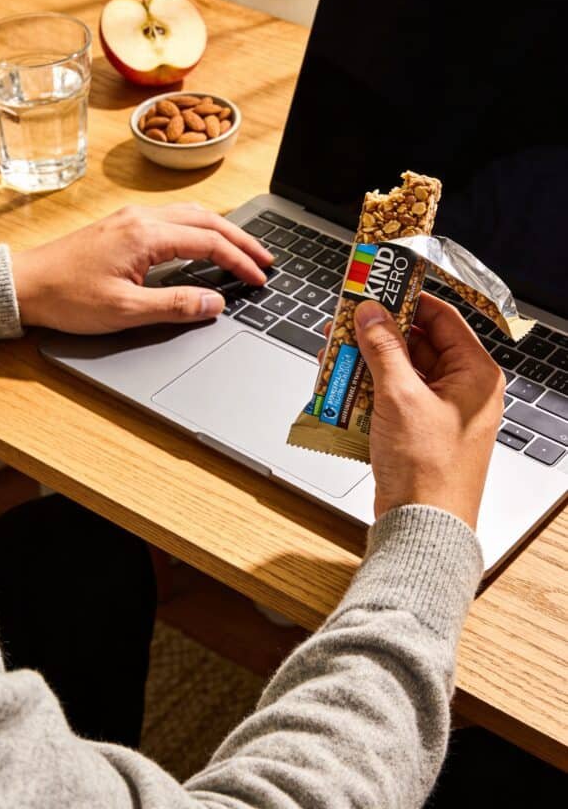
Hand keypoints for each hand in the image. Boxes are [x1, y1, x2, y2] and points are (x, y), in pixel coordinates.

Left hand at [11, 203, 271, 332]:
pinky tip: (202, 243)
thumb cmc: (67, 298)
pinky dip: (199, 229)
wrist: (24, 284)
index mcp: (146, 235)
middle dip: (240, 239)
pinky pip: (172, 218)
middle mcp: (141, 218)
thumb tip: (214, 302)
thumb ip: (174, 305)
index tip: (258, 279)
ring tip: (242, 250)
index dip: (239, 261)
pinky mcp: (121, 226)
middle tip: (265, 260)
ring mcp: (130, 218)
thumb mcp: (125, 311)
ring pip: (189, 215)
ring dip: (220, 231)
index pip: (208, 242)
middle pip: (205, 220)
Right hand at [321, 295, 503, 528]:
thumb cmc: (428, 472)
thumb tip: (371, 314)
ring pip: (401, 369)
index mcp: (475, 376)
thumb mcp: (400, 397)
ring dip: (368, 359)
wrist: (421, 528)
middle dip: (378, 332)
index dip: (407, 299)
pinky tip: (342, 381)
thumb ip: (384, 348)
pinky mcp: (419, 430)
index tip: (378, 286)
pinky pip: (393, 395)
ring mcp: (441, 411)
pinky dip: (369, 387)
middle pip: (417, 342)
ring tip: (337, 348)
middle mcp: (463, 391)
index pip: (442, 318)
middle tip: (348, 318)